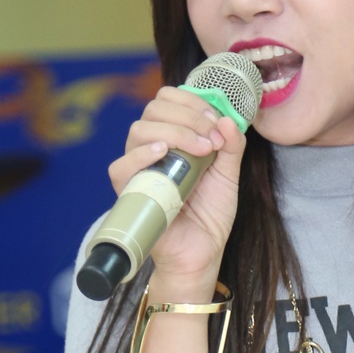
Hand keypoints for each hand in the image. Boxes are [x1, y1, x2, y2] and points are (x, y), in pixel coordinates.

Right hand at [108, 83, 246, 294]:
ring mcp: (139, 169)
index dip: (191, 102)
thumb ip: (232, 146)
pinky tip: (163, 153)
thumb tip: (227, 119)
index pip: (168, 100)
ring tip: (200, 149)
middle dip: (188, 115)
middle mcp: (152, 149)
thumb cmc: (210, 215)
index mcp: (173, 139)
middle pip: (154, 109)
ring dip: (174, 131)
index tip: (216, 121)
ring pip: (139, 130)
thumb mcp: (228, 175)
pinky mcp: (129, 192)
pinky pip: (121, 166)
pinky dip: (141, 154)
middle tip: (212, 137)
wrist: (202, 252)